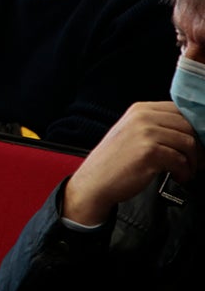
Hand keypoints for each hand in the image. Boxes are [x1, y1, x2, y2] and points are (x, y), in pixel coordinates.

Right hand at [64, 101, 199, 224]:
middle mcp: (142, 117)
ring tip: (185, 171)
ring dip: (193, 161)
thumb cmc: (115, 161)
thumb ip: (155, 125)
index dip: (194, 128)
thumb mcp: (132, 133)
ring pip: (188, 142)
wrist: (95, 181)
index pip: (180, 110)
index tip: (195, 144)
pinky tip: (177, 177)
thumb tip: (188, 132)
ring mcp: (145, 134)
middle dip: (197, 147)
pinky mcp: (149, 153)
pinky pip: (181, 160)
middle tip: (196, 162)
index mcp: (140, 109)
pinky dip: (184, 172)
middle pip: (188, 126)